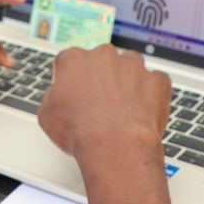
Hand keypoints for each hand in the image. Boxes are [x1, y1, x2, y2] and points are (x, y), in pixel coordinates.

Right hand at [38, 44, 169, 165]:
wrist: (114, 147)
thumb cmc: (81, 132)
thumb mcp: (46, 115)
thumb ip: (53, 96)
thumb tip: (58, 96)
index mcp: (75, 59)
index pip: (71, 60)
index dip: (72, 79)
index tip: (74, 92)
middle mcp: (105, 56)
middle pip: (102, 61)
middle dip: (101, 78)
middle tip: (99, 103)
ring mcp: (133, 66)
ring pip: (130, 67)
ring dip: (127, 82)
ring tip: (123, 108)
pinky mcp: (156, 80)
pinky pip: (155, 81)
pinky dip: (151, 94)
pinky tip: (142, 111)